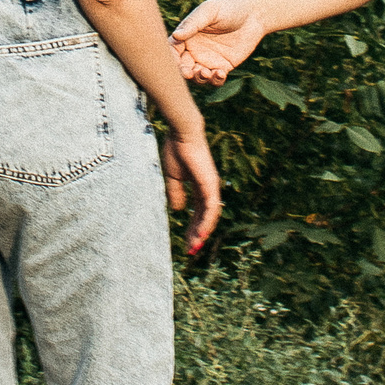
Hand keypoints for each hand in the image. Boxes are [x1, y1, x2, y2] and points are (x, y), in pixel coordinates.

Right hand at [161, 129, 221, 255]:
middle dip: (197, 234)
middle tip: (191, 250)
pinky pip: (210, 208)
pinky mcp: (210, 185)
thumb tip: (178, 210)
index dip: (193, 227)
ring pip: (210, 216)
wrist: (181, 134)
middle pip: (205, 217)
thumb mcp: (173, 178)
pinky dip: (206, 222)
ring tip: (194, 246)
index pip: (199, 212)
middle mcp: (208, 189)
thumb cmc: (176, 150)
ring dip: (202, 232)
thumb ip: (176, 194)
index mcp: (200, 187)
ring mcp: (211, 187)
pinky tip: (200, 234)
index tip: (187, 241)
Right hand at [171, 0, 268, 84]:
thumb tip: (176, 36)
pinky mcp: (224, 66)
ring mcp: (209, 60)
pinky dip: (215, 80)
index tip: (175, 63)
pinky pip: (216, 79)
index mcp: (187, 36)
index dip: (171, 58)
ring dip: (199, 79)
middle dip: (184, 73)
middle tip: (189, 73)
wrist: (254, 13)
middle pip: (182, 67)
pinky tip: (221, 73)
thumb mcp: (209, 11)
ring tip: (206, 73)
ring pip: (198, 76)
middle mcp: (195, 50)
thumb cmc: (229, 7)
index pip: (172, 50)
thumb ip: (193, 24)